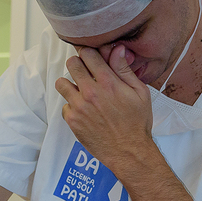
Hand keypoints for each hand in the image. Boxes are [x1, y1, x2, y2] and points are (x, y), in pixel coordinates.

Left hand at [53, 44, 154, 170]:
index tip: (91, 58)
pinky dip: (72, 106)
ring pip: (61, 83)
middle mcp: (91, 92)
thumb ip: (124, 69)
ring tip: (80, 91)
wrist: (129, 151)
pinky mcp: (72, 120)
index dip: (89, 53)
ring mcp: (79, 106)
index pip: (88, 53)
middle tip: (85, 72)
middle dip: (78, 65)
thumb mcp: (140, 92)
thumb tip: (117, 49)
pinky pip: (64, 105)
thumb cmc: (137, 123)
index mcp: (108, 82)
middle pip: (72, 63)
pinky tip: (84, 111)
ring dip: (70, 84)